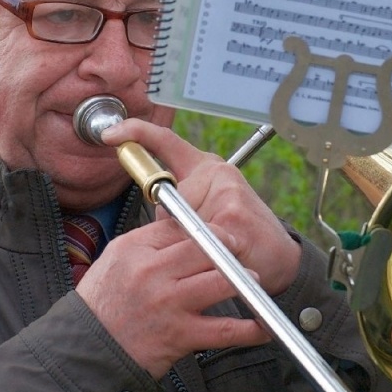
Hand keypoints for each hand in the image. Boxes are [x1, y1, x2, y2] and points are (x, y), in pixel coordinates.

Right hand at [76, 218, 269, 377]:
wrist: (86, 352)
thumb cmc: (103, 304)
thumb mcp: (116, 260)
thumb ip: (151, 243)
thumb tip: (189, 229)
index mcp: (135, 249)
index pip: (183, 227)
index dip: (210, 230)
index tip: (223, 236)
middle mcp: (152, 273)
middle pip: (208, 248)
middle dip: (232, 248)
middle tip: (243, 252)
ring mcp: (168, 304)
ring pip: (221, 280)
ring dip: (245, 280)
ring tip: (253, 280)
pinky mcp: (180, 336)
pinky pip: (225, 330)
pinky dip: (250, 329)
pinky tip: (262, 326)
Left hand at [101, 119, 302, 296]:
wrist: (279, 258)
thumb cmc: (238, 237)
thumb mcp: (203, 214)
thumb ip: (175, 209)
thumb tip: (157, 215)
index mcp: (206, 169)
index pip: (166, 142)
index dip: (137, 133)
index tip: (111, 134)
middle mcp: (217, 173)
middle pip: (168, 200)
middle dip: (176, 229)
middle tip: (206, 243)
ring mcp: (226, 191)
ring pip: (182, 224)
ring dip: (191, 245)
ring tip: (221, 250)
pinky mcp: (232, 214)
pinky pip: (199, 239)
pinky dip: (205, 255)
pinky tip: (228, 257)